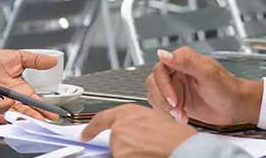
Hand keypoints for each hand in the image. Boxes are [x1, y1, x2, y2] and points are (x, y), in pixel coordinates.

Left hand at [0, 49, 58, 120]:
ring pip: (6, 113)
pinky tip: (1, 116)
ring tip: (20, 119)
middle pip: (22, 112)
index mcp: (20, 91)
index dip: (43, 108)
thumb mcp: (18, 58)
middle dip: (31, 118)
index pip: (34, 102)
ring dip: (13, 117)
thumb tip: (52, 60)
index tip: (52, 114)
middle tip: (39, 123)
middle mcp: (9, 100)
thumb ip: (35, 60)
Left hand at [80, 104, 196, 157]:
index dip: (91, 129)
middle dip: (125, 144)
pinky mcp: (119, 156)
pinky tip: (146, 155)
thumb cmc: (174, 135)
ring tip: (149, 149)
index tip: (85, 135)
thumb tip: (133, 128)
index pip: (100, 119)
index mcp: (127, 112)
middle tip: (144, 144)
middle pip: (113, 139)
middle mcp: (119, 126)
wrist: (180, 147)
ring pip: (119, 152)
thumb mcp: (153, 118)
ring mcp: (118, 143)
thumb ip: (136, 121)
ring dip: (130, 153)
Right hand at [145, 47, 262, 125]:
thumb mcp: (207, 73)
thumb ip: (185, 62)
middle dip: (163, 99)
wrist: (236, 106)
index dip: (163, 85)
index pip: (160, 69)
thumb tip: (163, 53)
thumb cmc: (226, 88)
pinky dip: (168, 114)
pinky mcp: (176, 101)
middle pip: (153, 83)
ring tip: (180, 115)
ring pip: (155, 95)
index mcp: (182, 60)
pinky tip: (182, 117)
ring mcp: (175, 86)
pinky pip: (161, 106)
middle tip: (176, 108)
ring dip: (165, 108)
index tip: (173, 98)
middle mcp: (176, 71)